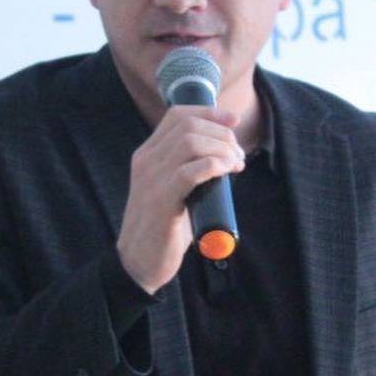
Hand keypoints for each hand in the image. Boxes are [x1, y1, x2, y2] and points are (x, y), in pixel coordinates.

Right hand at [116, 105, 245, 293]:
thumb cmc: (162, 228)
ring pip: (191, 143)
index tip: (233, 121)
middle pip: (188, 126)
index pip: (177, 115)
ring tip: (235, 165)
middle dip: (222, 134)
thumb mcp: (171, 189)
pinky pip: (190, 172)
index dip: (209, 112)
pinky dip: (214, 165)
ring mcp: (152, 180)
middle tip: (238, 155)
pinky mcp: (162, 202)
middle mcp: (146, 161)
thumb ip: (188, 170)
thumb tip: (226, 157)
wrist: (138, 263)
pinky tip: (226, 171)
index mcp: (147, 155)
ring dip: (222, 149)